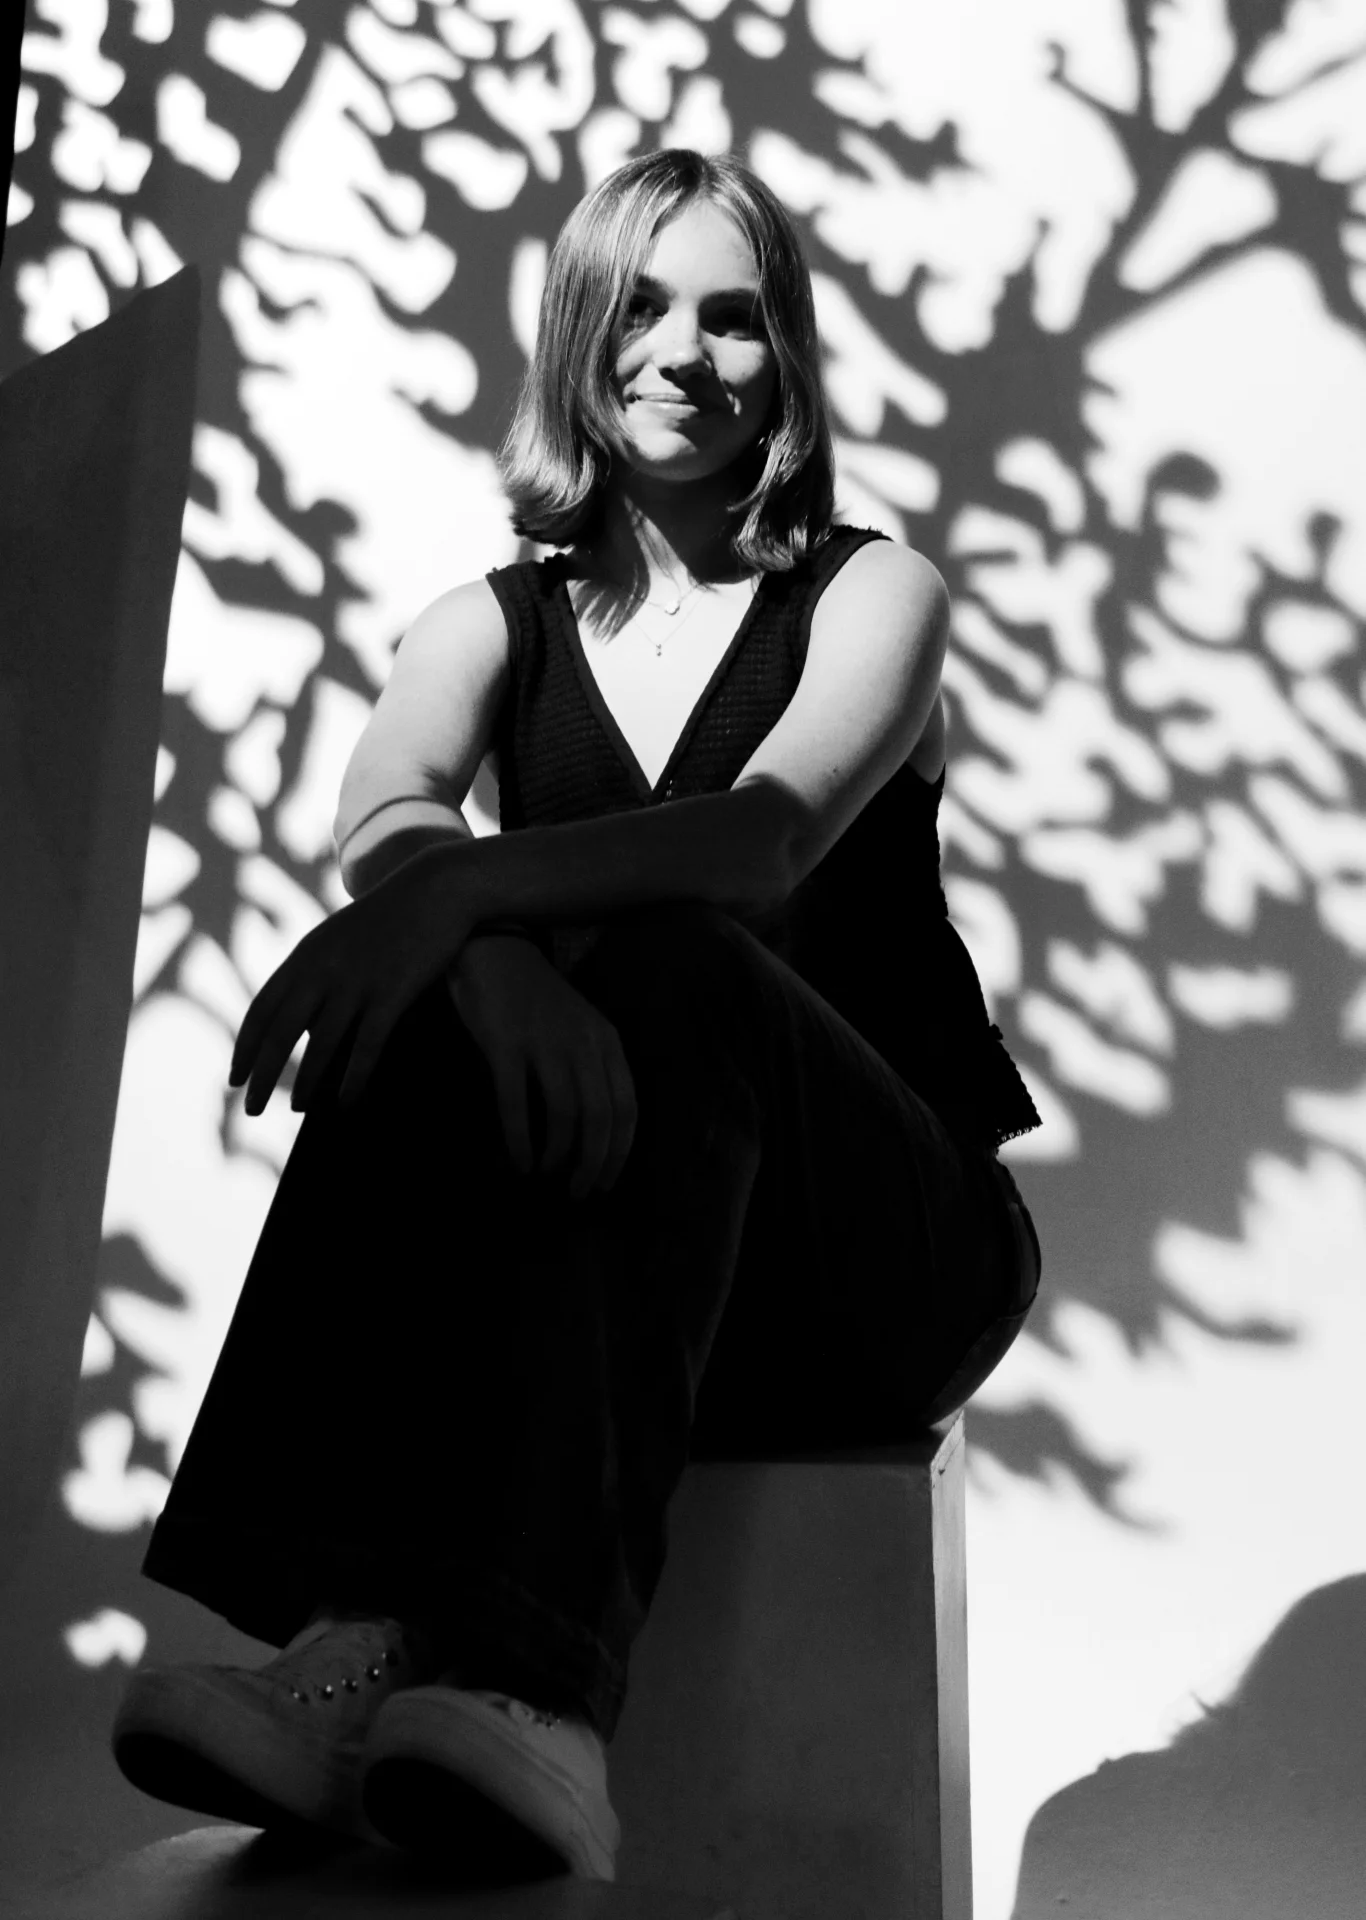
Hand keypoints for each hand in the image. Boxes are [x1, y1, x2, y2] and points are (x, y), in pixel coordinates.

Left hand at [230, 845, 475, 1115]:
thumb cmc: (386, 917)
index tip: (235, 1078)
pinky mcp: (393, 994)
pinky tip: (345, 1102)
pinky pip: (367, 1046)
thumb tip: (295, 1015)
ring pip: (322, 1045)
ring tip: (296, 1109)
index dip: (245, 1048)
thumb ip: (311, 970)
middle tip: (252, 1109)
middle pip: (282, 1034)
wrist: (434, 889)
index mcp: (305, 956)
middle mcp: (324, 971)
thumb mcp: (336, 936)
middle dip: (263, 1076)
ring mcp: (358, 983)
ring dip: (305, 1083)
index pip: (261, 1010)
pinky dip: (353, 1078)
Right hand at [448, 934, 637, 1201]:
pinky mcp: (506, 1044)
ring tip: (547, 1173)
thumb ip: (593, 1068)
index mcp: (607, 1041)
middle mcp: (583, 1042)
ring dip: (558, 1154)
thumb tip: (595, 1133)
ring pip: (564, 1114)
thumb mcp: (581, 1028)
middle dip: (593, 1163)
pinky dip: (520, 1139)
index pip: (627, 1107)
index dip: (620, 1152)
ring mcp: (544, 1042)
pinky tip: (520, 1160)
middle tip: (578, 1191)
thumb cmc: (537, 1001)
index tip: (606, 1182)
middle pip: (600, 1117)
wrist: (495, 952)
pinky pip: (516, 1103)